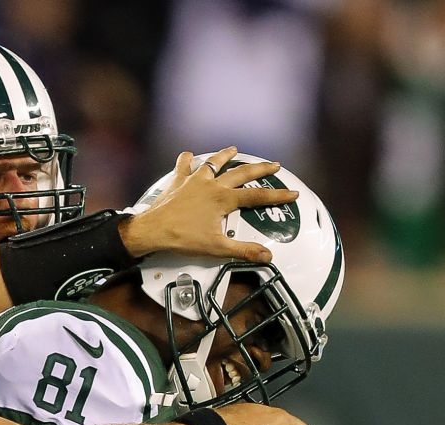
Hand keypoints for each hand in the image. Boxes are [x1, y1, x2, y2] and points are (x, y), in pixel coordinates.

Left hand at [117, 146, 298, 260]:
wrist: (153, 230)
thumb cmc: (182, 238)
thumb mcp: (216, 248)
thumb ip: (243, 250)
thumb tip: (267, 255)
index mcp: (223, 199)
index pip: (257, 196)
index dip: (276, 195)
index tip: (291, 194)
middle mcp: (211, 185)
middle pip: (241, 173)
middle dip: (260, 168)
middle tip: (273, 165)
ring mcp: (193, 181)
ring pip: (213, 163)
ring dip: (225, 156)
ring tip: (233, 149)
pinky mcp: (178, 182)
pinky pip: (183, 166)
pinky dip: (187, 160)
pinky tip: (188, 155)